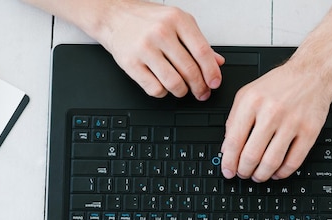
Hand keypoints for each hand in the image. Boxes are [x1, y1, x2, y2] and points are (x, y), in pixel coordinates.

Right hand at [95, 0, 224, 100]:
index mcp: (177, 20)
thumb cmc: (146, 19)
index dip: (212, 72)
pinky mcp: (131, 63)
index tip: (215, 83)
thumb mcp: (177, 22)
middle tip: (201, 92)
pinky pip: (154, 89)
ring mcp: (144, 48)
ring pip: (173, 83)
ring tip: (182, 89)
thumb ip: (198, 42)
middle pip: (189, 70)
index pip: (202, 52)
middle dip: (199, 87)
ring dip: (182, 92)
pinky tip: (163, 86)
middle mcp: (161, 32)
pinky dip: (163, 93)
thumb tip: (217, 62)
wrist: (114, 15)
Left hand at [220, 60, 331, 181]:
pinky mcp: (309, 131)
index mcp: (252, 102)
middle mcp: (272, 112)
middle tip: (243, 174)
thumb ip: (233, 119)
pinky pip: (294, 161)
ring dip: (261, 175)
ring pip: (271, 162)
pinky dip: (282, 173)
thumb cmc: (279, 85)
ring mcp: (292, 122)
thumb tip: (227, 149)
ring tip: (258, 176)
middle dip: (244, 171)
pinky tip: (277, 172)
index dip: (229, 161)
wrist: (312, 73)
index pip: (234, 141)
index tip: (228, 170)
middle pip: (251, 155)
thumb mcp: (248, 94)